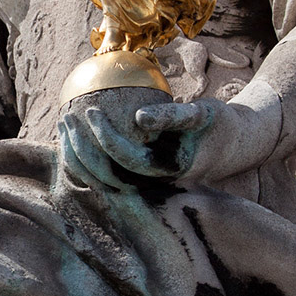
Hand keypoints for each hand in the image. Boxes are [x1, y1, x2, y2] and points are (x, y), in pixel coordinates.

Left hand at [57, 89, 280, 190]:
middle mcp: (154, 185)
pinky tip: (73, 133)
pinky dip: (87, 157)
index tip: (90, 110)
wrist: (233, 144)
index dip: (104, 138)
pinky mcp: (140, 179)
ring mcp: (146, 185)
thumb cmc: (217, 123)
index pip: (127, 161)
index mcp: (169, 172)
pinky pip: (106, 172)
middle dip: (80, 150)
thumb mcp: (202, 112)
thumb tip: (138, 117)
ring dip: (78, 156)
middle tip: (65, 118)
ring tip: (63, 124)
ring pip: (102, 180)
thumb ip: (172, 116)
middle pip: (107, 177)